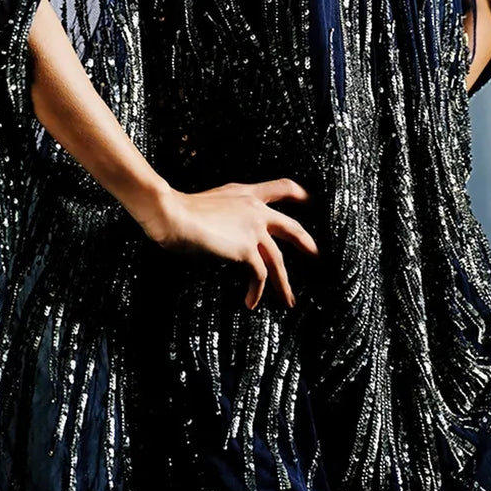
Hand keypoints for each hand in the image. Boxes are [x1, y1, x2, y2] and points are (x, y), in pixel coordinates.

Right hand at [137, 178, 319, 310]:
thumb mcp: (210, 204)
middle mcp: (255, 209)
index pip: (282, 187)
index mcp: (246, 193)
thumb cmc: (179, 210)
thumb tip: (226, 234)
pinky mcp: (247, 249)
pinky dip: (256, 292)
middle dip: (306, 243)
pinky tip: (250, 302)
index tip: (311, 201)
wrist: (173, 214)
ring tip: (289, 300)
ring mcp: (253, 229)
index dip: (300, 194)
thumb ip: (225, 215)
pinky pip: (259, 276)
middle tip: (317, 255)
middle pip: (292, 227)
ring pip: (278, 260)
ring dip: (284, 284)